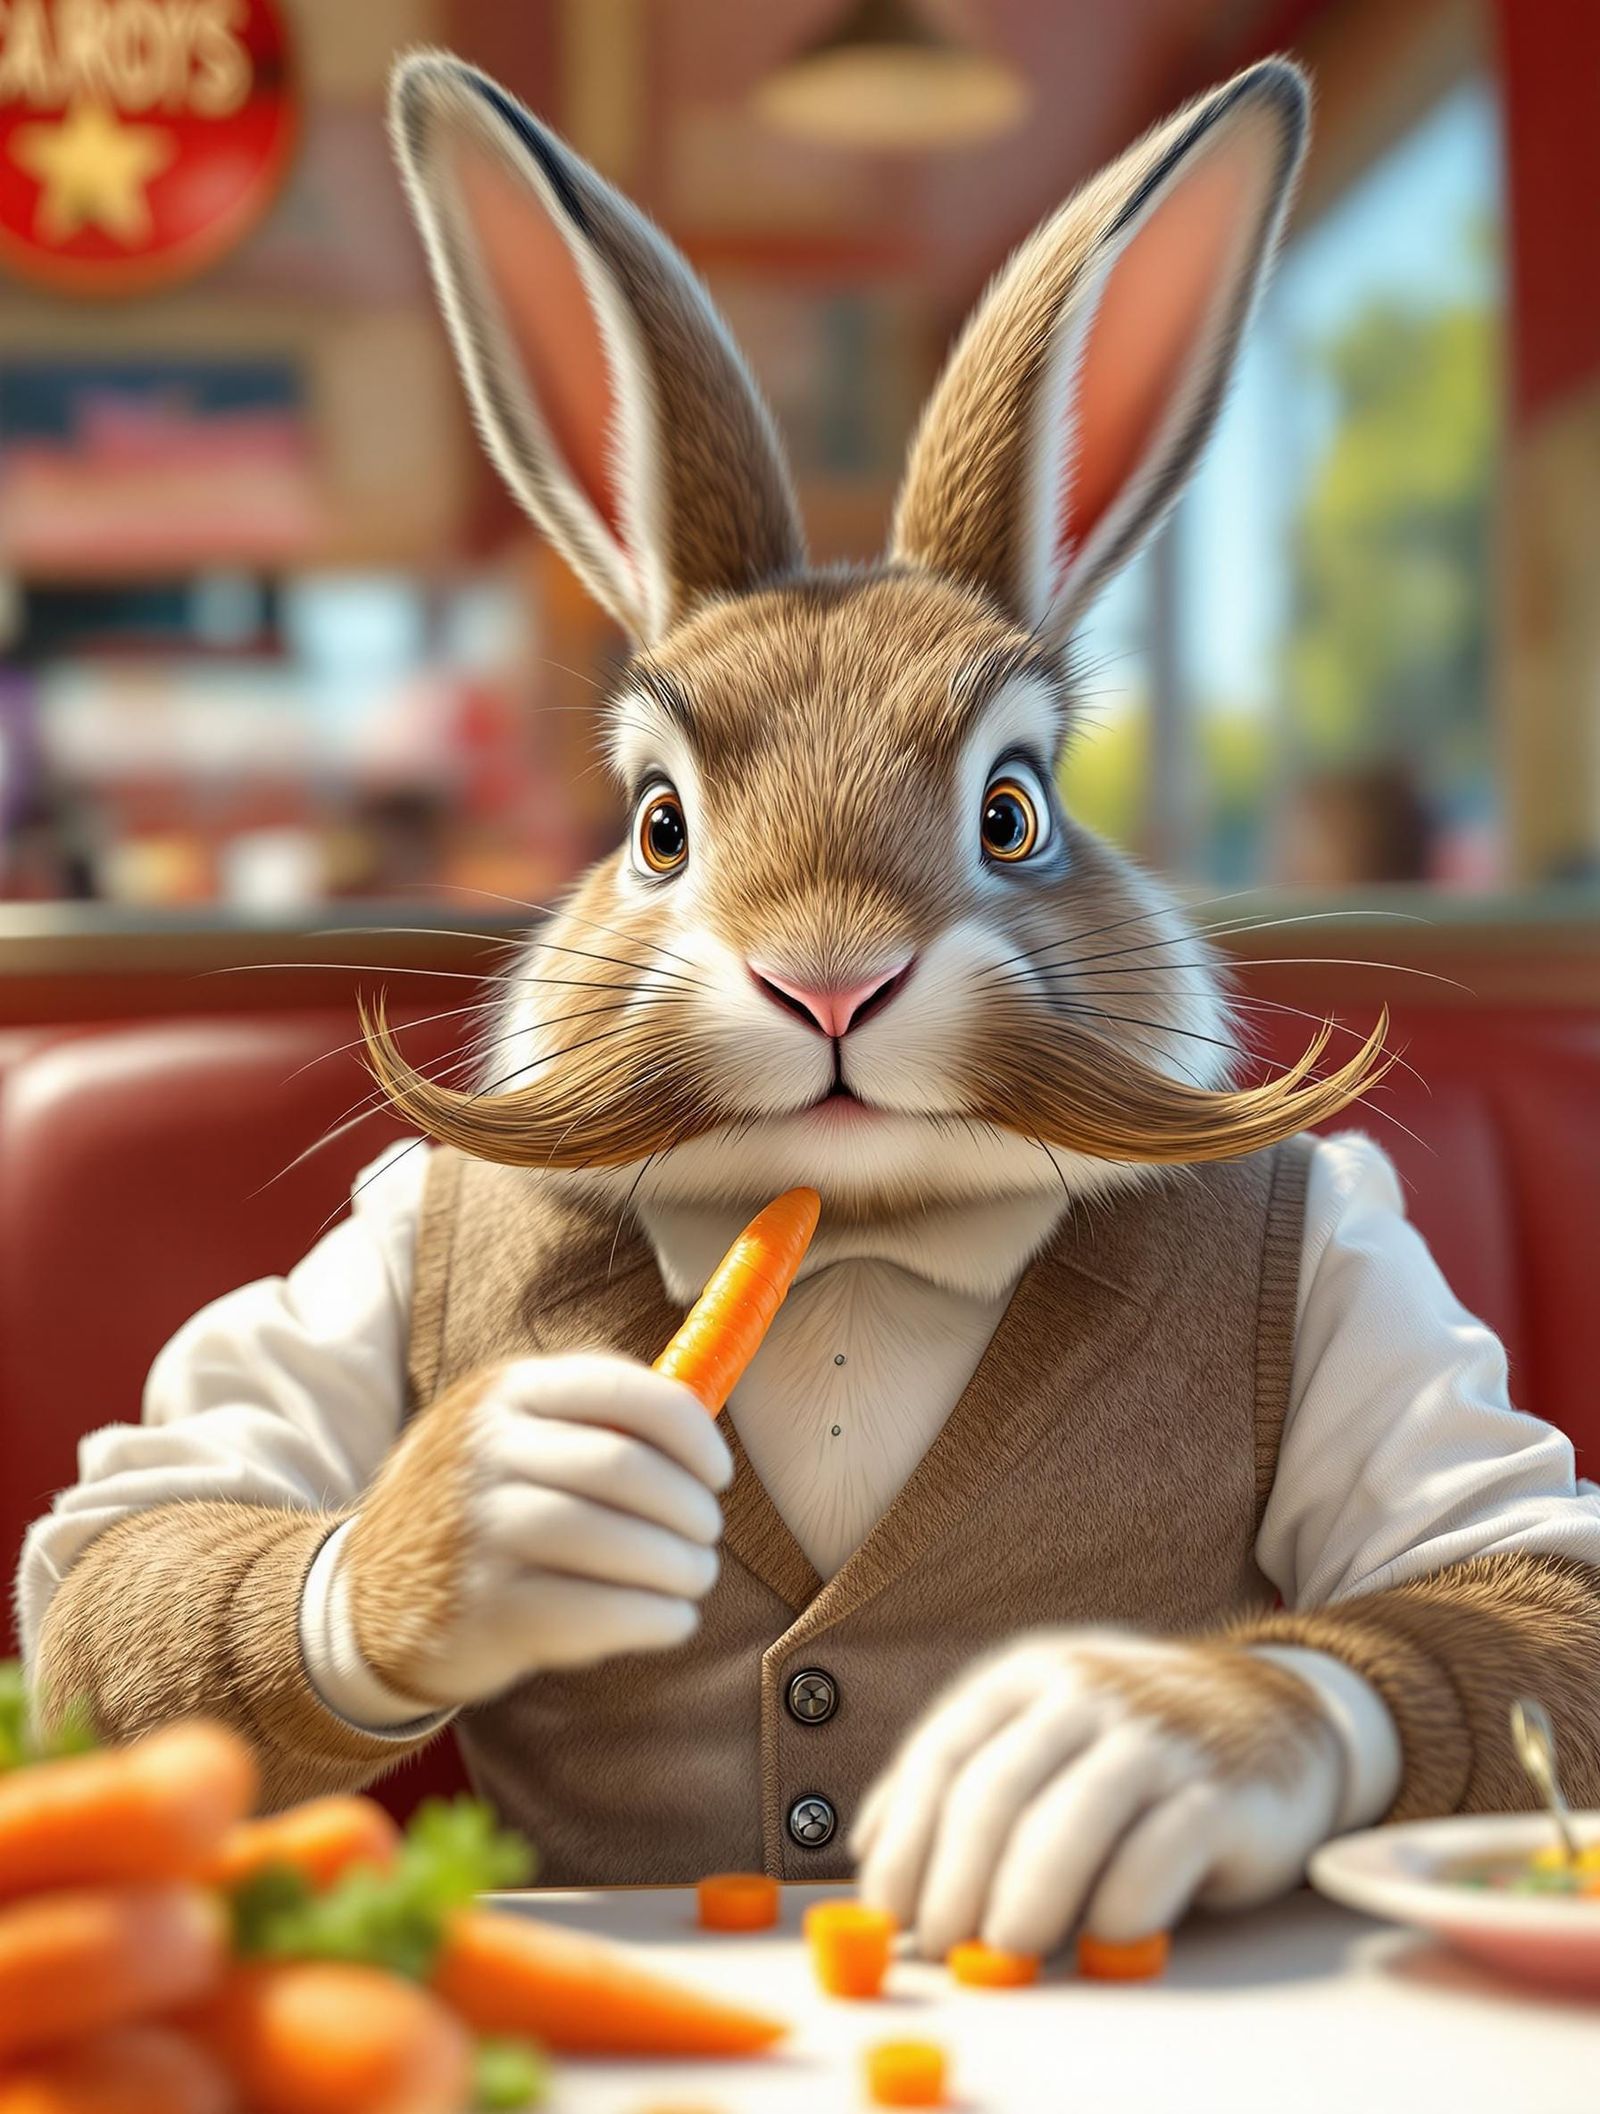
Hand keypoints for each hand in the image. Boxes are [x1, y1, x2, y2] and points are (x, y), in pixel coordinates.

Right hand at [343, 1354, 730, 1708]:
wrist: (366, 1599)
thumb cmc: (478, 1509)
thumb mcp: (511, 1436)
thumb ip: (593, 1420)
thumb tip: (702, 1425)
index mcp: (505, 1393)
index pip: (622, 1390)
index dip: (690, 1432)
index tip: (718, 1473)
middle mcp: (486, 1453)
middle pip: (624, 1469)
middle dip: (690, 1508)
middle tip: (708, 1536)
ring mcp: (479, 1531)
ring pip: (613, 1540)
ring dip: (678, 1566)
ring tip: (696, 1578)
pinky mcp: (484, 1608)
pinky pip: (594, 1612)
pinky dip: (652, 1618)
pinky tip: (671, 1621)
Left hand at [853, 1630, 1341, 1958]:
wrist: (1278, 1714)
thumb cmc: (1132, 1744)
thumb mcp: (1041, 1733)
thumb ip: (964, 1778)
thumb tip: (871, 1851)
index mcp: (1026, 1673)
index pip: (943, 1754)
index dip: (907, 1841)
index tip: (890, 1916)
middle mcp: (1084, 1692)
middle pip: (995, 1792)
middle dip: (955, 1884)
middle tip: (944, 1951)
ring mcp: (1154, 1737)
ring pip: (1067, 1823)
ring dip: (1024, 1904)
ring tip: (1006, 1956)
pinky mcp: (1218, 1790)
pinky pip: (1154, 1856)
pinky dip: (1117, 1910)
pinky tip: (1100, 1941)